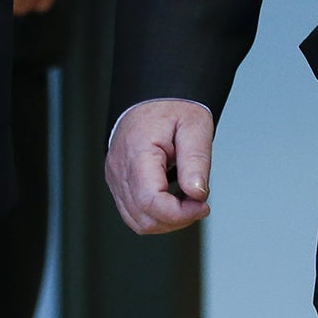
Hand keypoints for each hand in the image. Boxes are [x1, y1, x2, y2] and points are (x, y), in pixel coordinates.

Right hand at [106, 99, 213, 233]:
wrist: (152, 95)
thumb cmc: (172, 107)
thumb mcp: (195, 126)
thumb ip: (196, 161)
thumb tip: (197, 194)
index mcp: (137, 153)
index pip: (150, 202)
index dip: (180, 214)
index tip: (202, 205)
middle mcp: (119, 168)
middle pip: (143, 218)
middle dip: (177, 219)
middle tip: (198, 202)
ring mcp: (115, 177)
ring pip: (137, 221)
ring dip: (166, 220)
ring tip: (186, 200)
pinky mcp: (117, 181)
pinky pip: (133, 212)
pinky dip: (155, 214)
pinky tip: (173, 200)